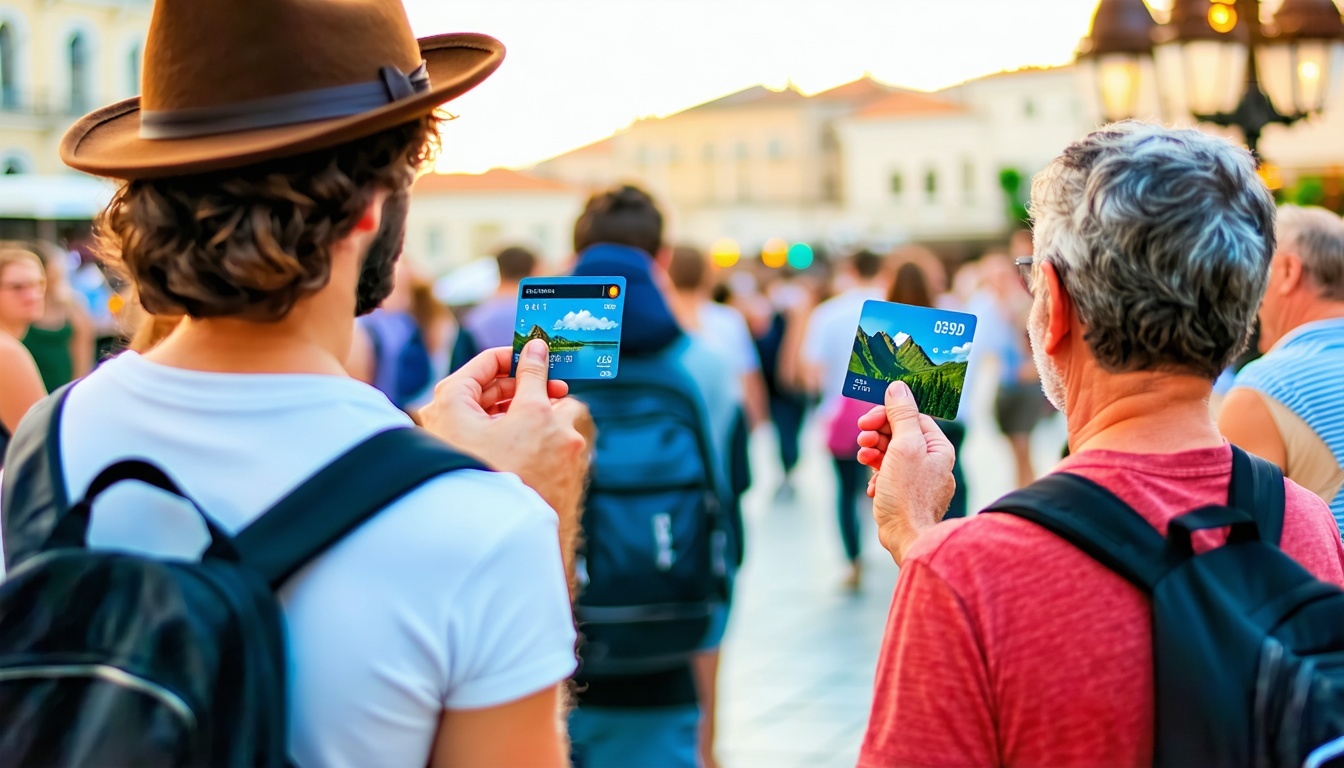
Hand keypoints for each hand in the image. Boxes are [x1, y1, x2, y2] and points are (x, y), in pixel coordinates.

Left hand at [419, 340, 589, 524]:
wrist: (506, 531)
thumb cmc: (518, 471)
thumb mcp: (533, 414)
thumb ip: (535, 375)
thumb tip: (536, 346)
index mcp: (451, 400)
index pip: (486, 362)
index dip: (520, 356)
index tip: (546, 356)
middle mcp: (446, 419)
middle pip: (491, 388)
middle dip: (528, 386)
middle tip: (558, 386)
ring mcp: (456, 443)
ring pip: (495, 413)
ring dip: (528, 408)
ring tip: (557, 415)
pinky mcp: (468, 462)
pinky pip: (494, 435)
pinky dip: (519, 430)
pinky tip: (544, 436)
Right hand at [855, 381, 955, 565]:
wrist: (907, 538)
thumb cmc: (909, 493)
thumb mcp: (903, 446)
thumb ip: (902, 415)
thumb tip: (898, 387)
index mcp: (939, 447)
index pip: (912, 418)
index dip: (887, 416)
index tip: (867, 421)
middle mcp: (933, 462)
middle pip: (900, 436)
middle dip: (877, 436)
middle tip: (862, 441)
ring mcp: (920, 481)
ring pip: (892, 457)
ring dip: (874, 455)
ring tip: (865, 461)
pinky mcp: (908, 497)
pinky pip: (890, 478)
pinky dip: (878, 478)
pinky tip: (873, 487)